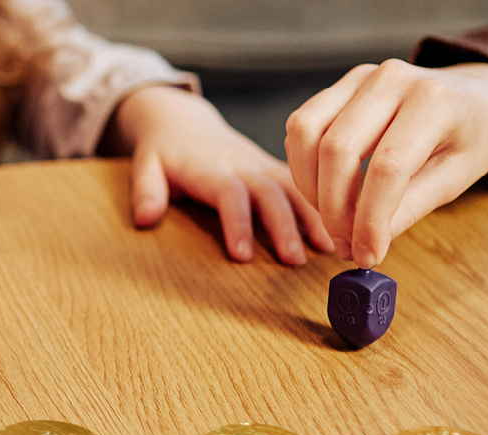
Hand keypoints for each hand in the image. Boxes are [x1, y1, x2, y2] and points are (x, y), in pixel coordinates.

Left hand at [110, 86, 334, 264]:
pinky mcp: (276, 167)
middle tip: (295, 261)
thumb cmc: (162, 151)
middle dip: (283, 225)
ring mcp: (262, 164)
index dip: (236, 222)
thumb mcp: (143, 164)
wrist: (183, 121)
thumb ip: (145, 190)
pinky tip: (344, 227)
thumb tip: (144, 218)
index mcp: (209, 166)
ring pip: (295, 185)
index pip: (227, 192)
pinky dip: (326, 203)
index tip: (242, 256)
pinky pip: (305, 182)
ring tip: (333, 247)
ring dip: (314, 216)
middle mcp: (241, 163)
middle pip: (268, 191)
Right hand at [285, 60, 487, 267]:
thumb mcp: (457, 177)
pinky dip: (303, 164)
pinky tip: (324, 189)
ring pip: (306, 132)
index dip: (370, 218)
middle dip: (333, 208)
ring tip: (331, 218)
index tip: (367, 254)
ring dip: (309, 185)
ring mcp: (361, 77)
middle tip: (345, 245)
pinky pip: (302, 125)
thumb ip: (411, 207)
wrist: (477, 93)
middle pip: (337, 149)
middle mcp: (392, 79)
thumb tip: (369, 243)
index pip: (388, 167)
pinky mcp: (341, 85)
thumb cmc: (473, 136)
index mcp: (434, 102)